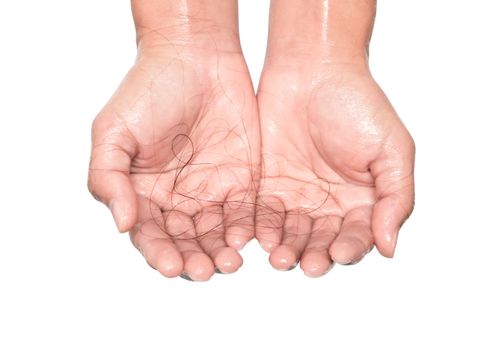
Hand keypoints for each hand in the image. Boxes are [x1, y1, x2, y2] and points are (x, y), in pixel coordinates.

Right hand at [88, 40, 259, 280]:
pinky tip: (247, 237)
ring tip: (230, 262)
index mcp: (144, 193)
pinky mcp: (243, 180)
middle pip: (186, 242)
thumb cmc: (148, 90)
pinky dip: (246, 229)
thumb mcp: (113, 132)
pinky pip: (245, 212)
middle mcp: (177, 199)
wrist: (195, 56)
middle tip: (207, 271)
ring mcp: (211, 191)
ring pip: (217, 234)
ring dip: (222, 252)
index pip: (150, 235)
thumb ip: (108, 178)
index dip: (159, 253)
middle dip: (195, 260)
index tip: (170, 266)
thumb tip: (122, 224)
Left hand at [256, 62, 414, 276]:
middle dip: (314, 255)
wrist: (313, 70)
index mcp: (361, 201)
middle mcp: (328, 204)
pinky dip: (261, 229)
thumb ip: (396, 198)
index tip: (339, 253)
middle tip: (307, 264)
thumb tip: (390, 247)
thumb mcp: (392, 149)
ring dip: (286, 249)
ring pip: (290, 234)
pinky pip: (263, 214)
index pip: (356, 236)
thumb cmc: (358, 104)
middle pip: (321, 242)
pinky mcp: (266, 186)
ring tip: (280, 257)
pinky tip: (259, 238)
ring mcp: (296, 197)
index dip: (350, 248)